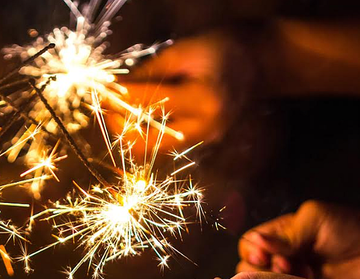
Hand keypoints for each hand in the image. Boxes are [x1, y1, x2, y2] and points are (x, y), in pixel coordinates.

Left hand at [109, 29, 257, 151]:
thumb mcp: (181, 52)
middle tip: (109, 103)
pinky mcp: (201, 144)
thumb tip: (112, 89)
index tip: (100, 91)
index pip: (147, 106)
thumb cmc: (221, 49)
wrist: (260, 63)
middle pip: (143, 143)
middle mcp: (206, 128)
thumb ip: (146, 74)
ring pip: (148, 149)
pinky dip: (145, 130)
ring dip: (130, 129)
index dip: (117, 99)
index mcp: (205, 100)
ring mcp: (205, 140)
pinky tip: (142, 111)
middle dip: (119, 124)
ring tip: (124, 105)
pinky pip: (161, 145)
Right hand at [237, 200, 359, 278]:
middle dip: (263, 269)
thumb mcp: (317, 219)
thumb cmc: (357, 234)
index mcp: (280, 237)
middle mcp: (280, 261)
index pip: (249, 244)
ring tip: (303, 276)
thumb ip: (285, 231)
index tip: (264, 256)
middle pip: (247, 269)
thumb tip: (256, 242)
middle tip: (289, 266)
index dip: (252, 250)